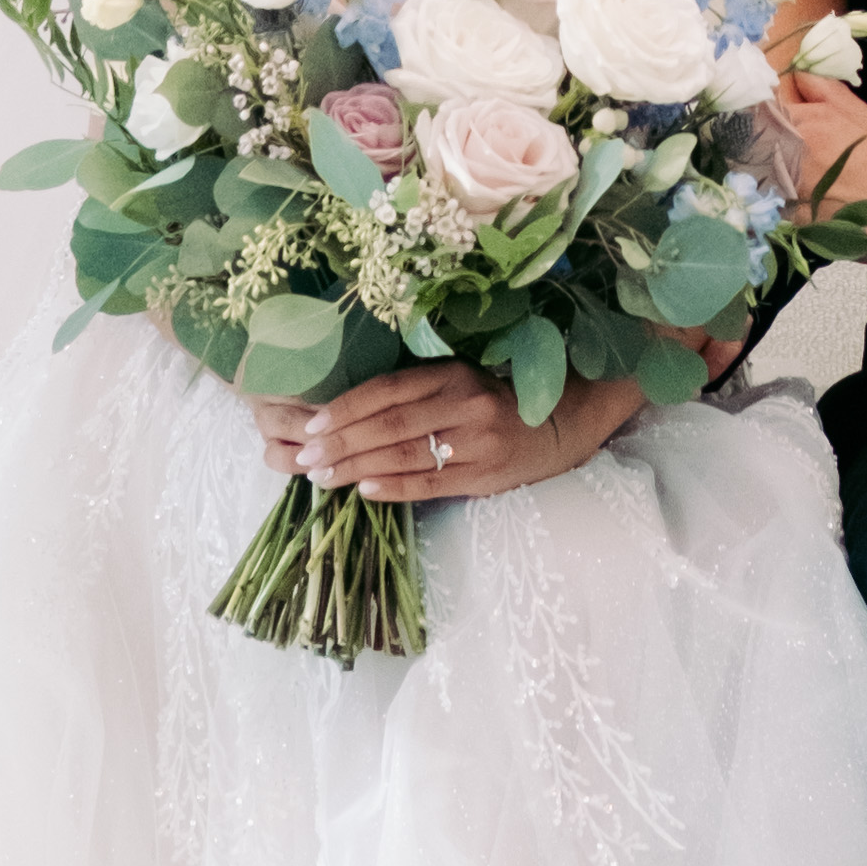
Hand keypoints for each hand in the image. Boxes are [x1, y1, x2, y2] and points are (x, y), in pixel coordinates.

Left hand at [294, 354, 643, 501]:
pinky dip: (393, 488)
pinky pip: (430, 484)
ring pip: (403, 457)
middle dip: (341, 443)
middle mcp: (464, 404)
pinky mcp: (485, 476)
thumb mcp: (460, 381)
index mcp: (453, 374)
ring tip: (322, 478)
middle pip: (389, 425)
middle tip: (305, 457)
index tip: (312, 423)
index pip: (388, 390)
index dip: (347, 407)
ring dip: (356, 469)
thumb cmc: (496, 401)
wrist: (561, 424)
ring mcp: (476, 442)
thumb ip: (414, 392)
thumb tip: (346, 410)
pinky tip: (364, 491)